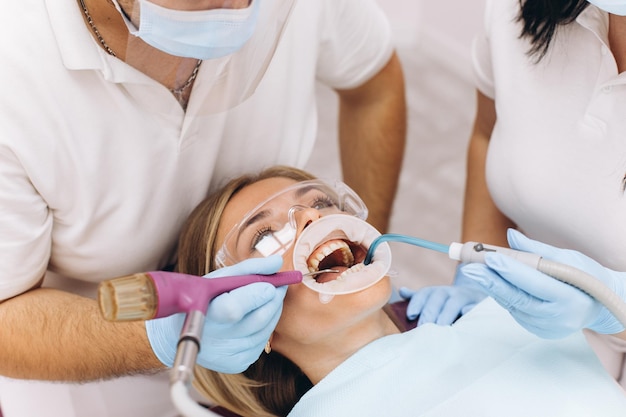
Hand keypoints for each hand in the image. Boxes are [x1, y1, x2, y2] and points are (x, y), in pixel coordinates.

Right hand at [146, 255, 285, 372]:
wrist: (178, 333)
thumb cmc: (202, 299)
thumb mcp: (219, 279)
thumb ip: (249, 268)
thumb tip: (278, 261)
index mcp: (203, 314)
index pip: (233, 308)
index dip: (255, 296)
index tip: (272, 285)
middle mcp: (213, 339)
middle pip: (257, 320)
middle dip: (273, 300)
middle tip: (278, 287)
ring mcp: (226, 355)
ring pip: (264, 331)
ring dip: (272, 312)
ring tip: (268, 299)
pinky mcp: (235, 364)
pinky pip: (261, 343)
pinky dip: (264, 327)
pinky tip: (255, 317)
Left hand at [399, 265, 486, 325]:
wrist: (478, 299)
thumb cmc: (450, 304)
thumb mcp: (435, 300)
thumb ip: (419, 298)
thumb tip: (402, 291)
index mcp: (438, 292)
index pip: (425, 293)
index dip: (417, 303)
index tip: (411, 315)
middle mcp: (451, 292)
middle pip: (438, 298)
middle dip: (429, 312)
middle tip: (423, 327)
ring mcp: (467, 297)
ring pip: (454, 302)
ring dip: (446, 314)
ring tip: (440, 327)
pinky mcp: (480, 304)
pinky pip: (475, 308)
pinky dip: (469, 312)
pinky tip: (463, 322)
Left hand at [461, 229, 625, 337]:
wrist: (600, 305)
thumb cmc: (586, 276)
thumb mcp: (569, 258)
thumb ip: (538, 249)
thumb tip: (511, 236)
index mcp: (571, 298)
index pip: (535, 284)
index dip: (511, 271)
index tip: (490, 257)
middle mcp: (558, 318)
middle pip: (518, 298)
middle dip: (491, 281)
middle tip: (469, 267)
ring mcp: (547, 328)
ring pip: (513, 305)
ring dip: (493, 287)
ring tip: (476, 270)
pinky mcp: (538, 331)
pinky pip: (515, 311)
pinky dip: (503, 295)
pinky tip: (493, 282)